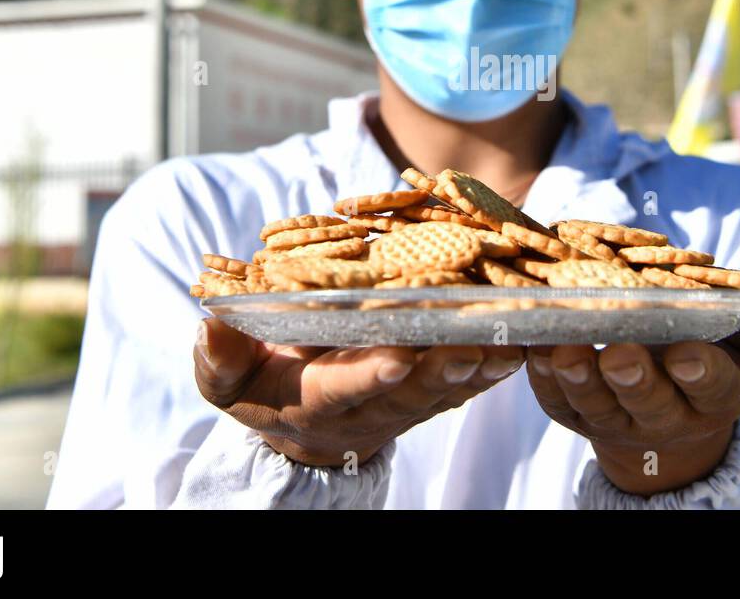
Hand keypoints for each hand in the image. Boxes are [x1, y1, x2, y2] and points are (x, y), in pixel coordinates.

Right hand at [194, 318, 524, 466]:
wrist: (302, 414)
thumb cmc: (260, 386)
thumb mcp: (228, 378)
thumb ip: (220, 358)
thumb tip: (210, 325)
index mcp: (319, 400)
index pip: (346, 389)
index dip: (370, 374)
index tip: (395, 355)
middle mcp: (373, 405)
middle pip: (414, 391)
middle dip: (444, 368)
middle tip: (472, 345)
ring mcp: (410, 398)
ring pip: (453, 385)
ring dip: (484, 363)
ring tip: (514, 338)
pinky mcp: (437, 387)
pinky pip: (473, 376)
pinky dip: (499, 358)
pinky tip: (529, 335)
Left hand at [526, 303, 739, 495]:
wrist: (672, 409)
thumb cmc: (720, 359)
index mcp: (716, 397)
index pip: (713, 389)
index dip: (701, 373)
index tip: (686, 353)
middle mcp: (666, 415)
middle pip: (649, 403)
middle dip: (636, 379)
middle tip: (622, 355)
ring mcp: (615, 418)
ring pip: (595, 404)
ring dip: (579, 378)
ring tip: (567, 351)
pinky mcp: (574, 414)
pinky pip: (555, 400)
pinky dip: (543, 377)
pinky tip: (534, 348)